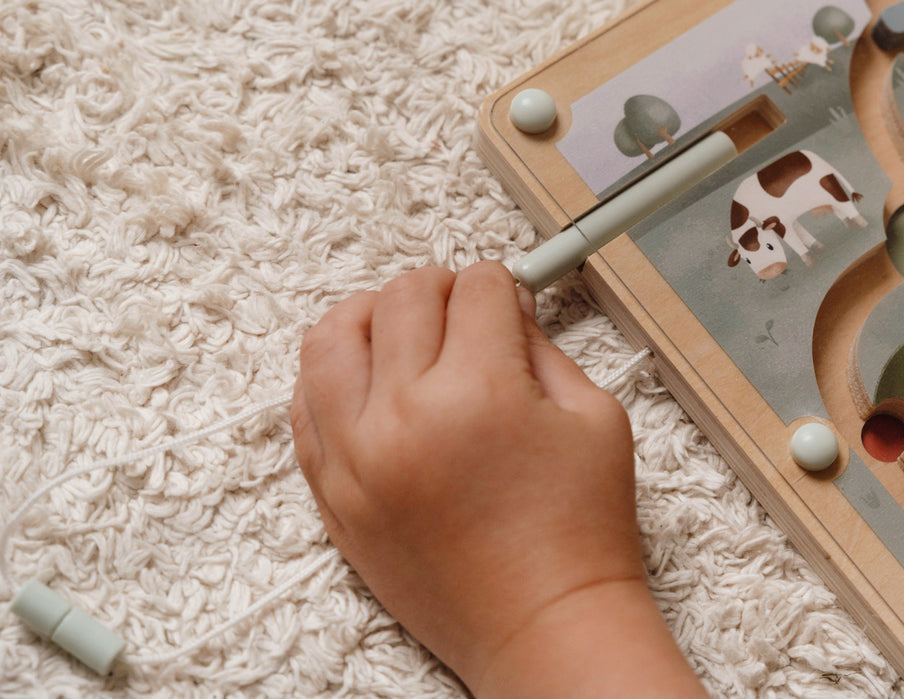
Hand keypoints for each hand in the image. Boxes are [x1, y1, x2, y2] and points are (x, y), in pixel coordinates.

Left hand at [292, 261, 705, 696]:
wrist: (542, 624)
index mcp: (482, 392)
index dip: (503, 283)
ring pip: (332, 338)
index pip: (476, 289)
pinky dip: (333, 375)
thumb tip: (503, 307)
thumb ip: (543, 347)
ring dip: (373, 316)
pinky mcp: (332, 495)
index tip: (509, 298)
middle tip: (467, 311)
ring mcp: (356, 457)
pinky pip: (304, 406)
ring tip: (402, 329)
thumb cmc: (580, 531)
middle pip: (403, 297)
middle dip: (443, 289)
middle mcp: (406, 416)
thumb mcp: (594, 416)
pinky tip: (368, 377)